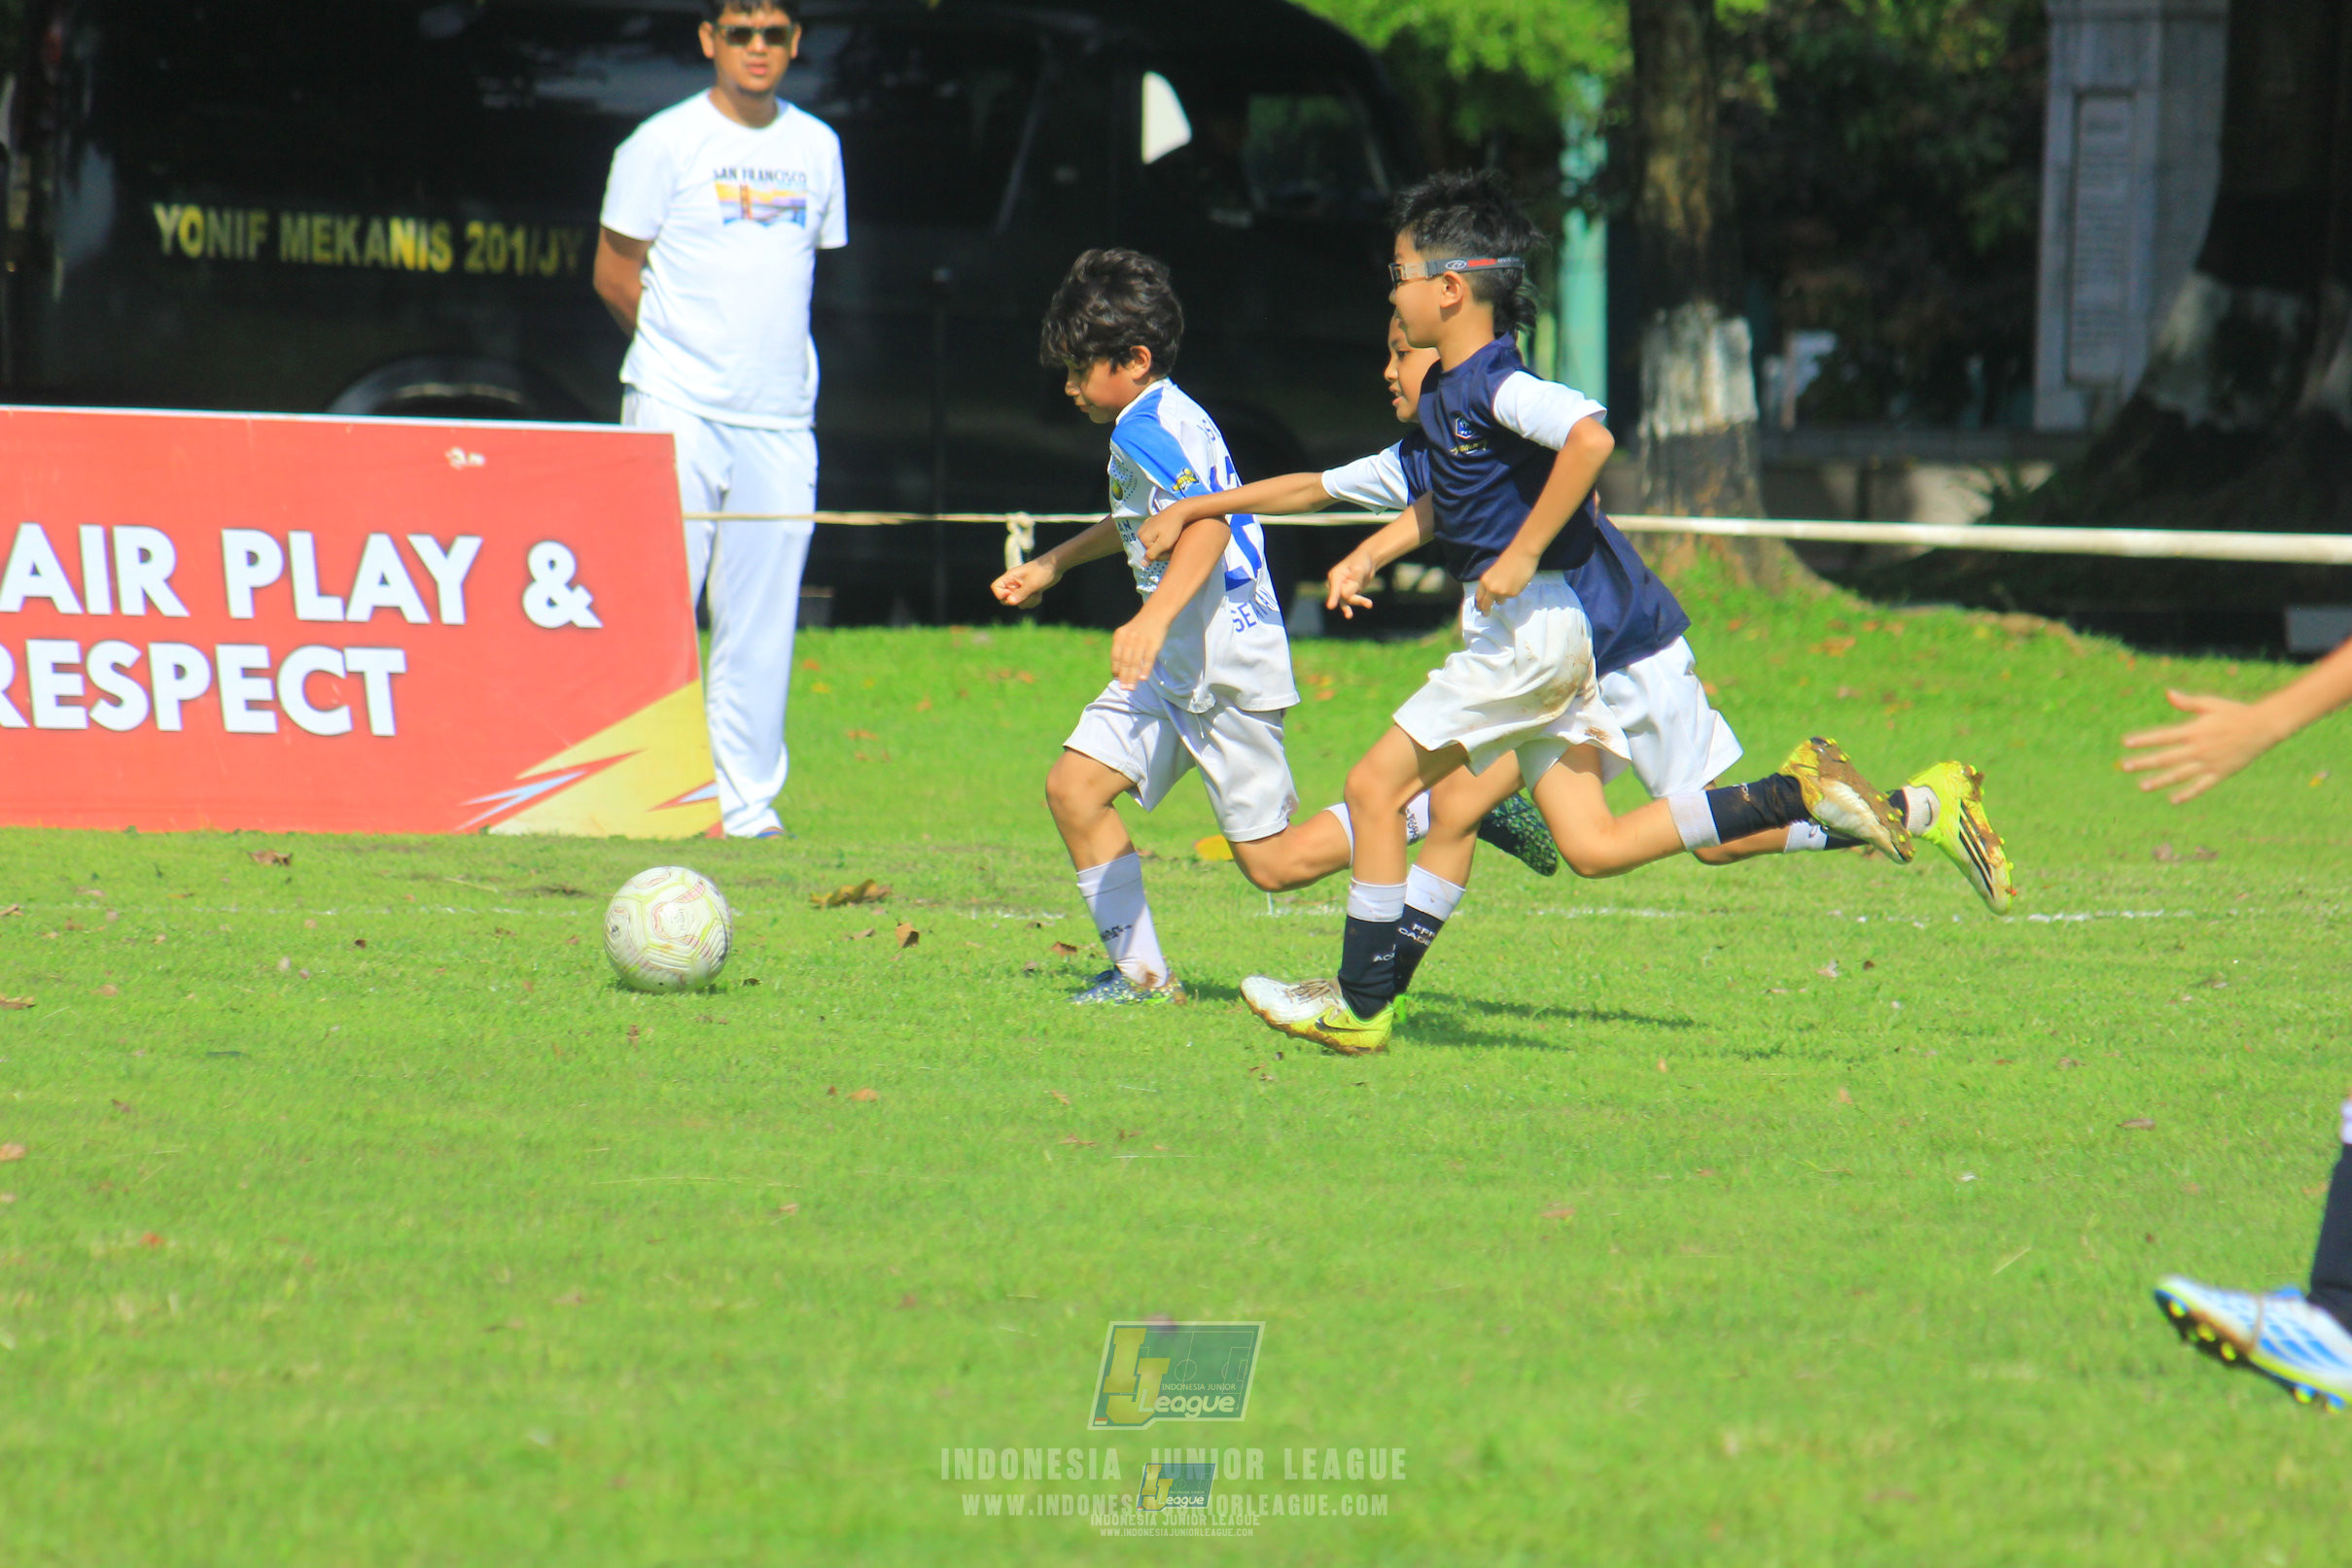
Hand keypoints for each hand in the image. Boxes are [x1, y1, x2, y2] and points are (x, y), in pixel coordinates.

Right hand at [990, 557, 1057, 608]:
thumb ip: (1020, 594)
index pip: (996, 587)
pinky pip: (1026, 603)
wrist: (1055, 566)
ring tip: (1036, 592)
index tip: (1012, 594)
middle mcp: (1013, 583)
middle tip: (1028, 594)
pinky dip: (1033, 601)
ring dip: (1028, 601)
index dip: (1001, 595)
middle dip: (1018, 601)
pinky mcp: (1029, 591)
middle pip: (1006, 599)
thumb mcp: (1031, 584)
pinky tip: (1039, 593)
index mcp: (1010, 577)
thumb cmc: (1042, 572)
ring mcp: (1021, 588)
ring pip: (1018, 603)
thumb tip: (1010, 602)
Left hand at [1111, 612, 1169, 689]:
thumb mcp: (1126, 633)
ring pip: (1135, 663)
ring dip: (1132, 677)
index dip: (1116, 669)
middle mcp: (1129, 639)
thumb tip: (1118, 671)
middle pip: (1125, 662)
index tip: (1117, 679)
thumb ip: (1122, 649)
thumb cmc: (1140, 627)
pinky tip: (1142, 679)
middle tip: (1124, 688)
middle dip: (1124, 677)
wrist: (1155, 614)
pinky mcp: (1153, 644)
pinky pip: (1148, 659)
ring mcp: (1141, 642)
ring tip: (1131, 688)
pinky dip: (1145, 669)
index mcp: (1120, 636)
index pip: (1115, 657)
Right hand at [1137, 506, 1190, 562]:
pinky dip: (1162, 536)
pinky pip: (1154, 536)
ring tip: (1172, 538)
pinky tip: (1168, 533)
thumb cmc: (1172, 528)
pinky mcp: (1150, 523)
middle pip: (1151, 549)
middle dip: (1162, 549)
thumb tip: (1142, 564)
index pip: (1150, 556)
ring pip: (1153, 543)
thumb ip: (1152, 555)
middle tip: (1173, 543)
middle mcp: (1140, 532)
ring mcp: (1145, 527)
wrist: (1179, 511)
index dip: (1163, 555)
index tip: (1171, 549)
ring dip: (1163, 543)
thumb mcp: (1164, 544)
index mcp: (1142, 537)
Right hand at [1325, 553, 1375, 619]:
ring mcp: (1340, 590)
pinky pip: (1351, 602)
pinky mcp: (1347, 595)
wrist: (1366, 561)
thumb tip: (1345, 595)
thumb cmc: (1361, 562)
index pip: (1335, 588)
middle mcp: (1335, 584)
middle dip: (1356, 591)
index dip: (1333, 597)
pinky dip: (1360, 602)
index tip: (1330, 607)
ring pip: (1349, 600)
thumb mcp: (1360, 569)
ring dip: (1360, 600)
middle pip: (1343, 596)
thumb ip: (1354, 582)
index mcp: (1335, 575)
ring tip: (1369, 604)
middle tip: (1366, 590)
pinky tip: (1365, 606)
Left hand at [1474, 550, 1535, 615]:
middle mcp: (1490, 588)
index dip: (1479, 604)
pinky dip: (1513, 592)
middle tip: (1486, 614)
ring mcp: (1501, 592)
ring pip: (1499, 601)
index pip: (1478, 597)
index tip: (1479, 609)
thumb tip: (1490, 596)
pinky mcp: (1512, 594)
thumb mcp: (1494, 572)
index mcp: (1484, 580)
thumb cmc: (1510, 560)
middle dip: (1486, 610)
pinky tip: (1517, 582)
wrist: (1522, 554)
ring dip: (1502, 598)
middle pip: (1485, 604)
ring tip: (1509, 584)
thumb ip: (1491, 583)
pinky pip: (1510, 597)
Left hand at [2120, 689, 2286, 802]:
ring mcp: (2209, 763)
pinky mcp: (2221, 773)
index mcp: (2194, 731)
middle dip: (2144, 762)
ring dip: (2160, 781)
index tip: (2126, 742)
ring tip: (2142, 786)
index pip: (2162, 736)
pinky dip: (2187, 794)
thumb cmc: (2235, 712)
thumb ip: (2188, 702)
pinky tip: (2173, 799)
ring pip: (2179, 775)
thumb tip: (2168, 693)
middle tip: (2124, 766)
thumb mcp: (2211, 704)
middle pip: (2166, 758)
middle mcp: (2199, 749)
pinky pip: (2201, 786)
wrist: (2263, 727)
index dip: (2144, 740)